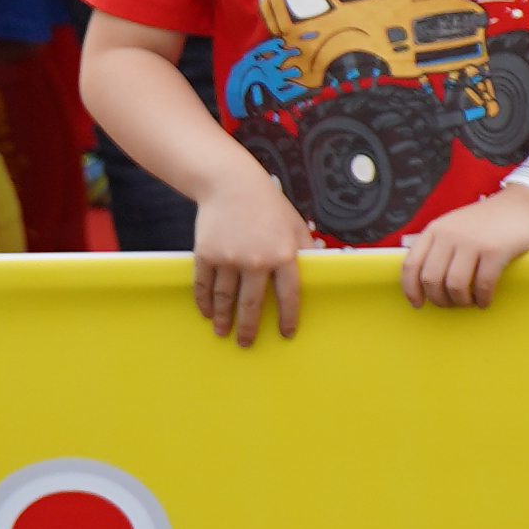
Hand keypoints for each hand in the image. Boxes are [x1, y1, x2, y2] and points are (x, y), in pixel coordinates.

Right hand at [188, 171, 312, 345]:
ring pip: (226, 298)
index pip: (289, 296)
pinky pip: (204, 285)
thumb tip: (324, 269)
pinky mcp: (206, 254)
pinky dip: (204, 301)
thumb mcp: (296, 226)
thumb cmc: (269, 206)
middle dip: (249, 328)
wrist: (231, 185)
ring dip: (223, 318)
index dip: (288, 319)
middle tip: (246, 343)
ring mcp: (229, 258)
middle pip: (253, 304)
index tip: (286, 335)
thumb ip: (307, 250)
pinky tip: (206, 312)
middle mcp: (257, 260)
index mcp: (285, 256)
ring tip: (223, 331)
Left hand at [400, 186, 528, 312]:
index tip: (418, 303)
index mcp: (436, 229)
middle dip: (439, 299)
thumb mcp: (456, 225)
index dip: (411, 289)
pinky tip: (485, 301)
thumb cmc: (491, 220)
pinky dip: (483, 298)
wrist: (525, 204)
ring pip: (455, 285)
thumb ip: (440, 245)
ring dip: (461, 301)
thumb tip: (427, 280)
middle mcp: (450, 234)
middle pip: (431, 279)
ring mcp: (472, 242)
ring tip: (469, 302)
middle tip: (450, 304)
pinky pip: (483, 284)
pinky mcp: (495, 250)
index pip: (411, 264)